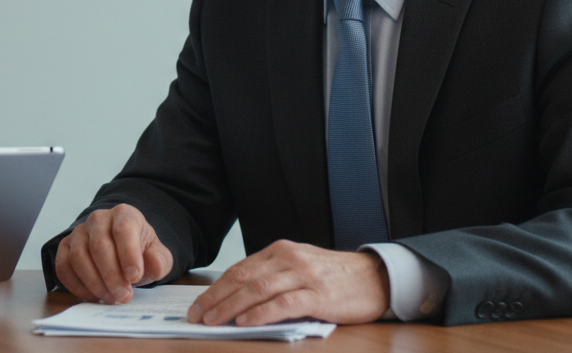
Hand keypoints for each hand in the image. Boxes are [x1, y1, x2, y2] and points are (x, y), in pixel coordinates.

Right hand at [54, 204, 172, 303]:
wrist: (122, 252)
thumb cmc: (140, 253)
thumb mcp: (158, 256)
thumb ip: (160, 261)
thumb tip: (153, 264)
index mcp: (124, 214)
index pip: (123, 229)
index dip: (128, 254)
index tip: (135, 277)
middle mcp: (99, 219)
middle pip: (99, 245)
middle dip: (111, 275)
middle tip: (123, 296)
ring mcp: (79, 232)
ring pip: (79, 257)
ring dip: (94, 282)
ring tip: (111, 298)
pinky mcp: (65, 247)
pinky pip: (63, 266)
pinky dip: (76, 285)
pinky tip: (93, 296)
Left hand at [186, 240, 389, 325]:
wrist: (375, 277)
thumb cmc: (334, 277)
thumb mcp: (300, 267)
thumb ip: (273, 277)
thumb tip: (236, 299)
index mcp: (281, 251)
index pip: (239, 269)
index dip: (215, 288)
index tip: (198, 304)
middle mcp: (289, 259)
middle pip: (243, 278)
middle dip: (216, 298)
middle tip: (197, 315)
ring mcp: (304, 276)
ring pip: (259, 289)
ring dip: (231, 306)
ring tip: (213, 320)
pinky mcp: (319, 295)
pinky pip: (284, 303)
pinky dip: (261, 312)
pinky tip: (245, 321)